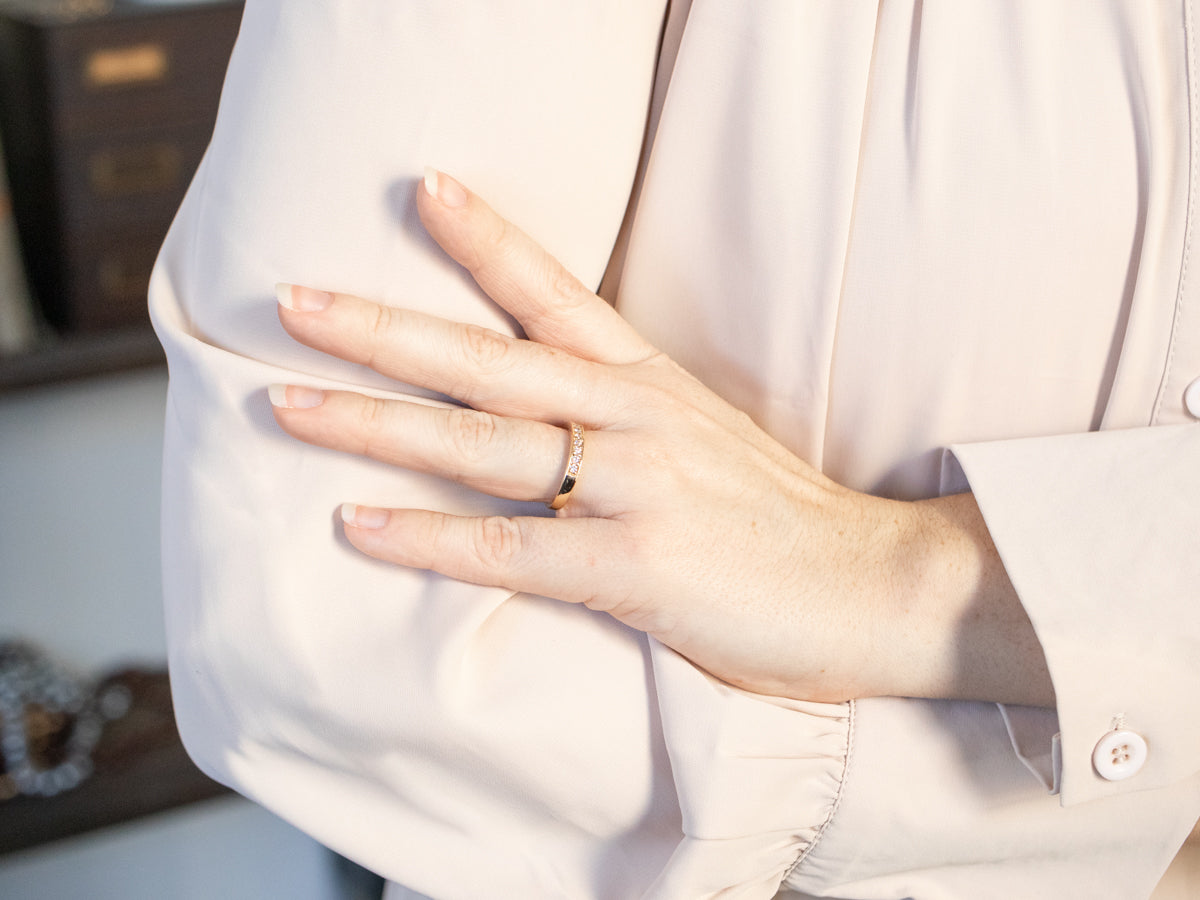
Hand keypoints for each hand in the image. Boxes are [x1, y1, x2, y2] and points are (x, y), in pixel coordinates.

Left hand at [268, 169, 1053, 706]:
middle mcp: (636, 418)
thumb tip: (557, 430)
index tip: (423, 190)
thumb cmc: (790, 526)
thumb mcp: (712, 444)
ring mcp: (634, 487)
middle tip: (294, 300)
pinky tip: (357, 525)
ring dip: (374, 421)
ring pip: (479, 443)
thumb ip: (632, 426)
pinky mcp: (634, 565)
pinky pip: (507, 549)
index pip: (559, 292)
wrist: (877, 587)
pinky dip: (426, 538)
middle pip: (489, 358)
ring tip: (288, 402)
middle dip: (384, 327)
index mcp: (656, 383)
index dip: (488, 238)